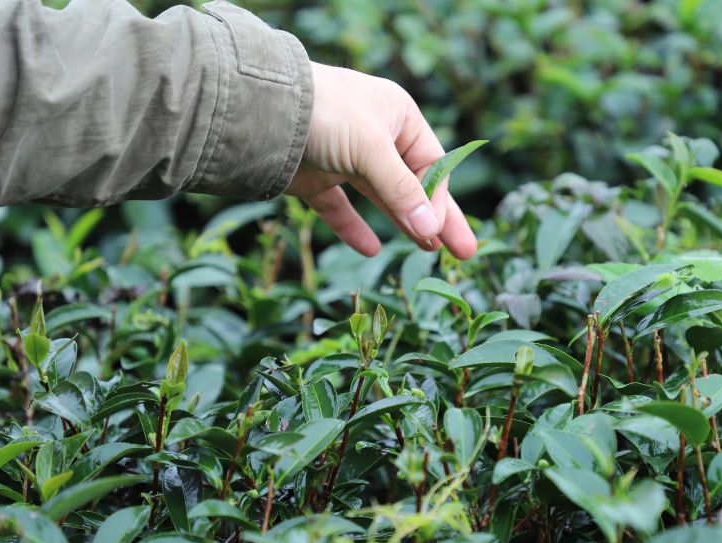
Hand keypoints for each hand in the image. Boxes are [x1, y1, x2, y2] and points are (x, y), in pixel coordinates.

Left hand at [284, 62, 476, 259]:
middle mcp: (374, 136)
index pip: (431, 164)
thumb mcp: (371, 149)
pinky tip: (370, 249)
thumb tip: (432, 229)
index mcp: (397, 116)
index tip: (445, 233)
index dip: (440, 201)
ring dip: (402, 224)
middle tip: (463, 253)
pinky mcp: (316, 178)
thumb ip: (401, 191)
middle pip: (412, 185)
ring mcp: (344, 158)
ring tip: (427, 251)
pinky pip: (340, 207)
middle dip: (436, 219)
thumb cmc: (325, 114)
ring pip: (381, 198)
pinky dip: (353, 228)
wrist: (258, 109)